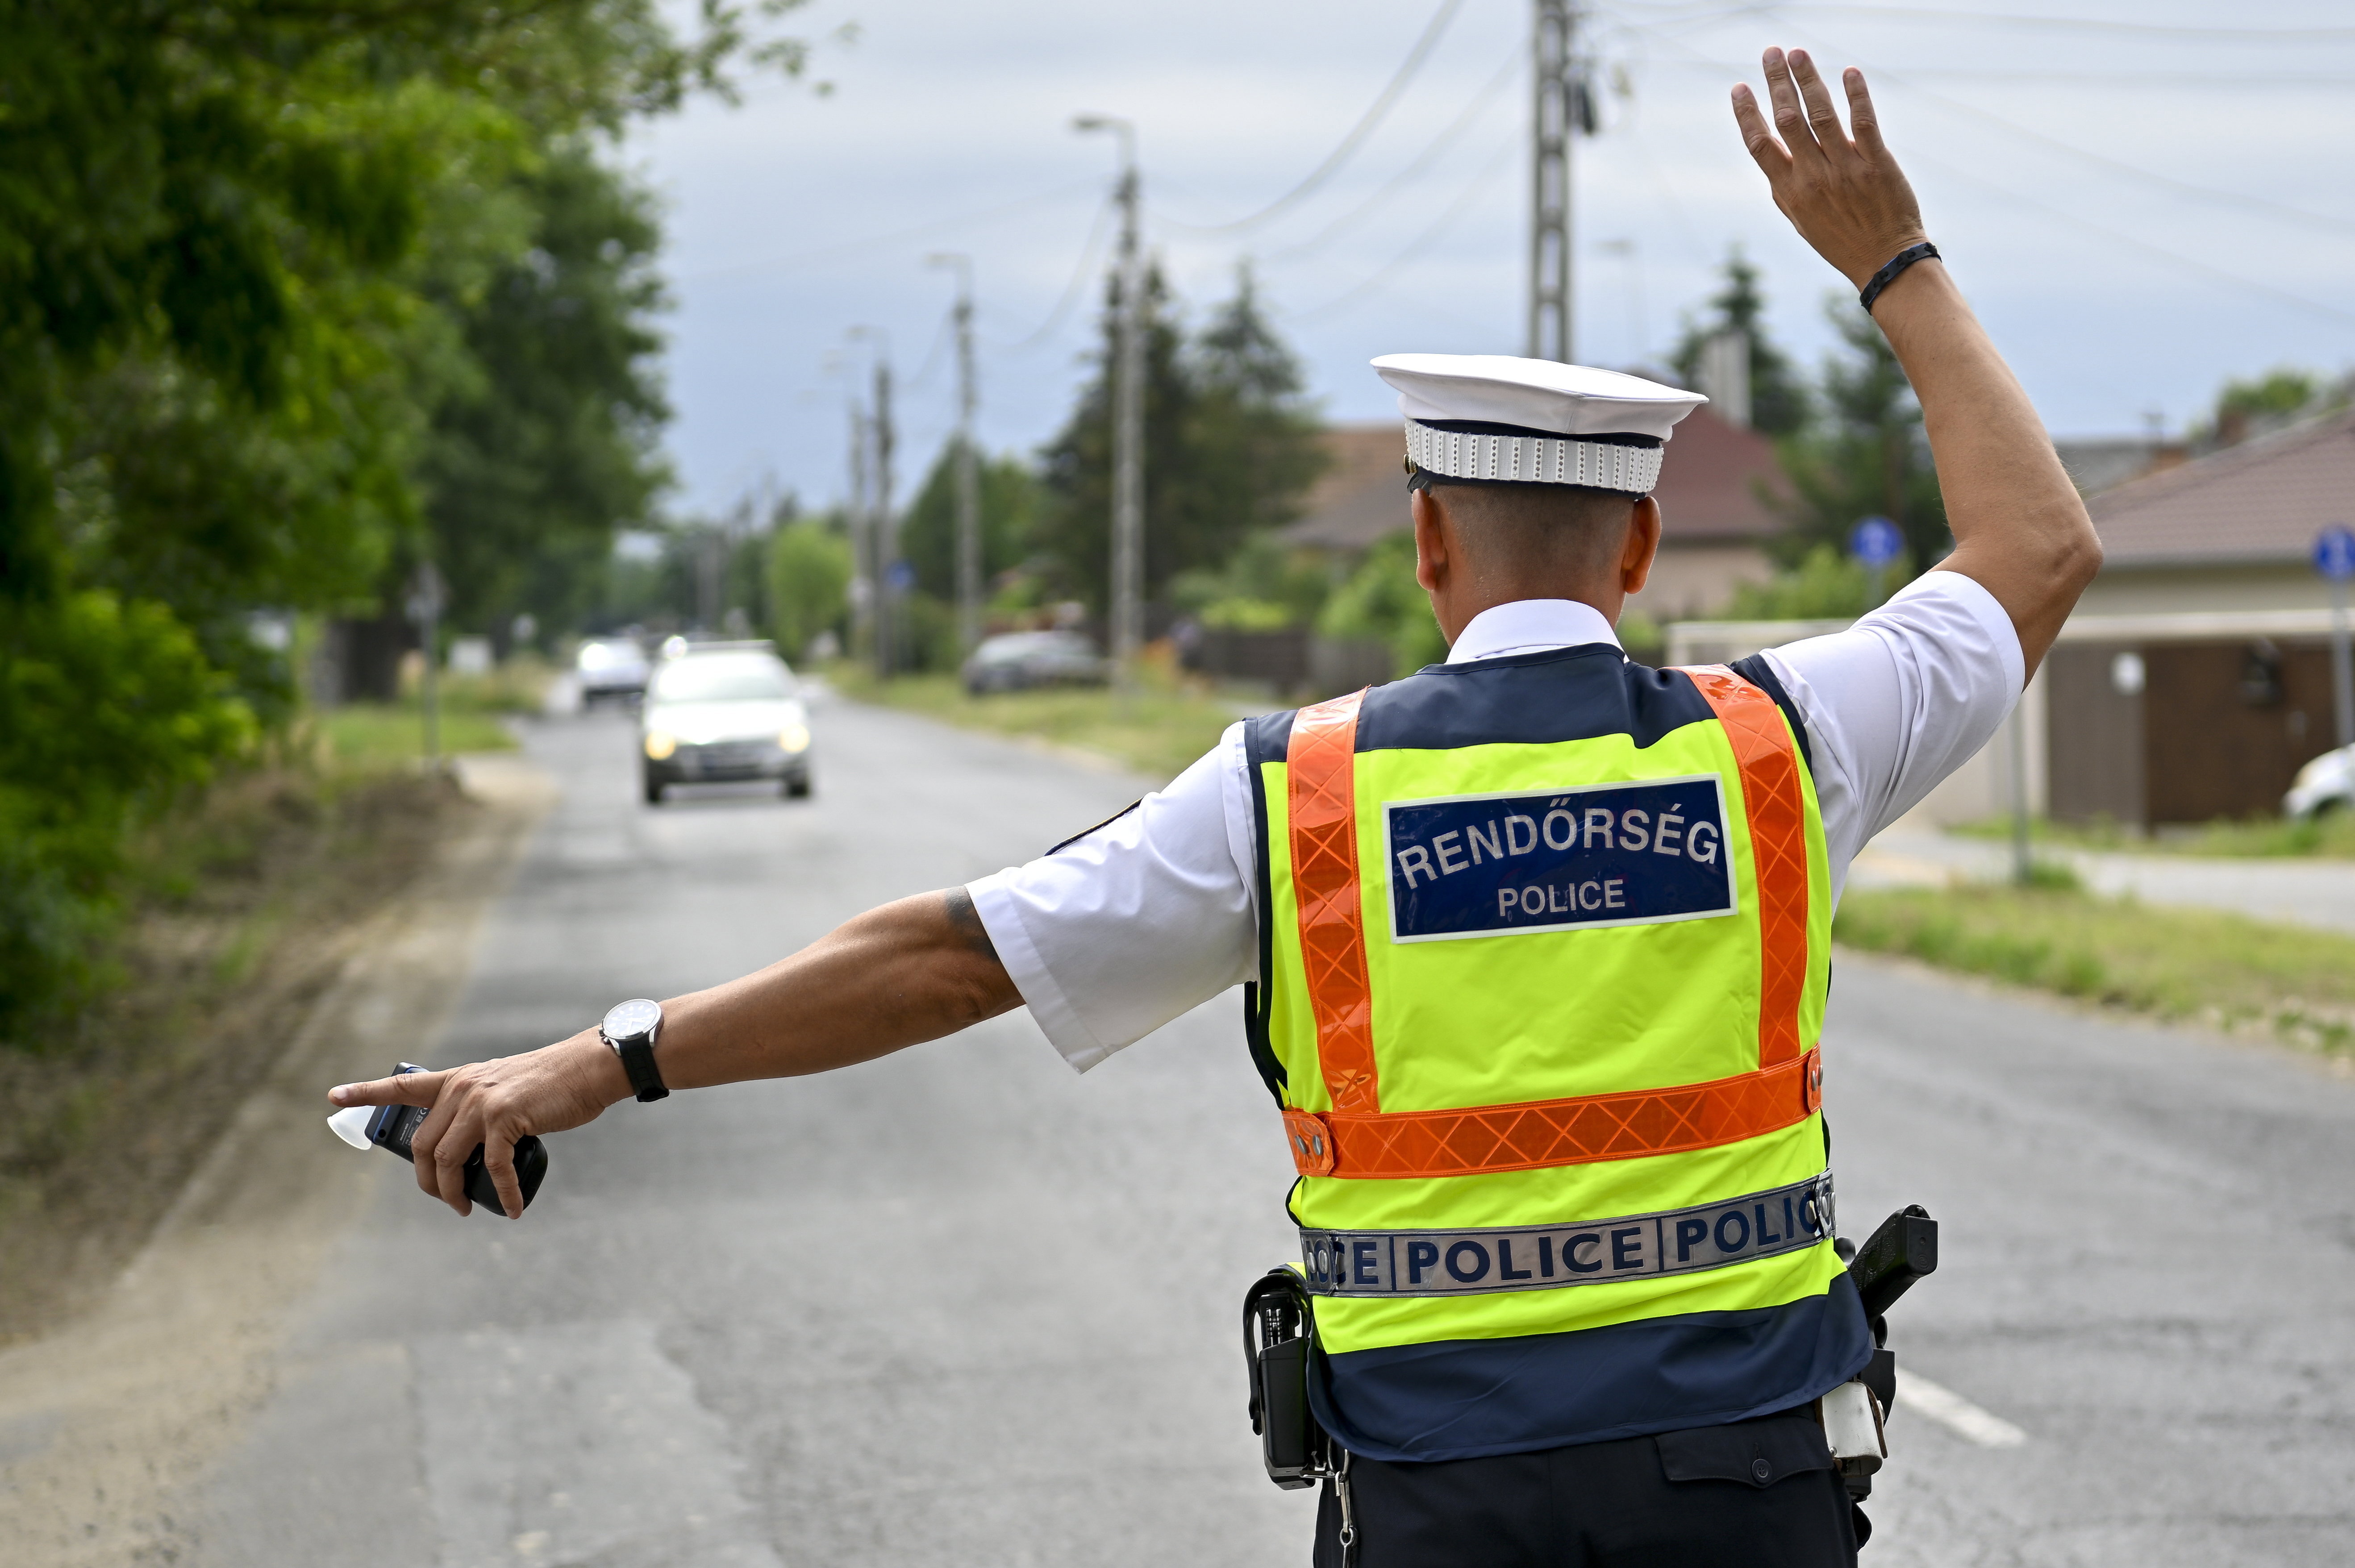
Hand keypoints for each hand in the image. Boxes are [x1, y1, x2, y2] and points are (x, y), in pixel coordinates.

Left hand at [328, 1029, 628, 1217]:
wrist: (588, 1069)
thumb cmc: (551, 1084)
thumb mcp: (502, 1087)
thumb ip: (477, 1108)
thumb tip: (467, 1148)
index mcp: (457, 1079)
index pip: (402, 1087)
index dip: (365, 1093)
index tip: (333, 1096)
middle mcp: (462, 1088)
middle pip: (423, 1146)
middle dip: (429, 1183)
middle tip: (446, 1202)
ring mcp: (481, 1102)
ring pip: (447, 1160)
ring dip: (453, 1194)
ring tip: (467, 1209)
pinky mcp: (506, 1118)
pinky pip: (492, 1168)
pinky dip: (501, 1193)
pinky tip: (511, 1208)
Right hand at [1731, 48, 1926, 291]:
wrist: (1884, 260)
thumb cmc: (1840, 240)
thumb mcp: (1802, 221)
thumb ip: (1785, 188)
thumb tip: (1771, 158)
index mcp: (1790, 192)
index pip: (1760, 145)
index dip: (1747, 114)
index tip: (1739, 88)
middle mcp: (1813, 177)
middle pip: (1787, 120)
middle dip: (1776, 83)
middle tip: (1770, 52)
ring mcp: (1845, 169)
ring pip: (1821, 115)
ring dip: (1808, 80)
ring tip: (1797, 53)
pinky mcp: (1876, 163)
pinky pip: (1863, 123)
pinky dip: (1856, 95)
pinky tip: (1848, 73)